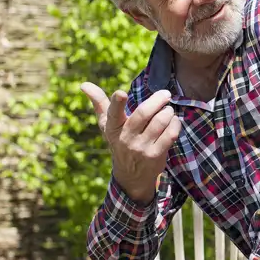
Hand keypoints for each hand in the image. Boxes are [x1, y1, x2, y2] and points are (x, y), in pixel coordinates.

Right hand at [81, 82, 180, 204]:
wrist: (130, 176)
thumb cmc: (119, 141)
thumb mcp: (107, 125)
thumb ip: (99, 102)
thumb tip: (84, 84)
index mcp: (112, 127)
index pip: (113, 114)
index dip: (116, 103)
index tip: (121, 93)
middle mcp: (126, 138)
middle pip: (143, 114)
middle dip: (157, 100)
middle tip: (166, 94)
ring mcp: (141, 148)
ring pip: (159, 122)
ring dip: (167, 112)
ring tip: (168, 109)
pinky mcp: (155, 155)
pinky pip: (170, 134)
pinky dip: (175, 123)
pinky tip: (173, 120)